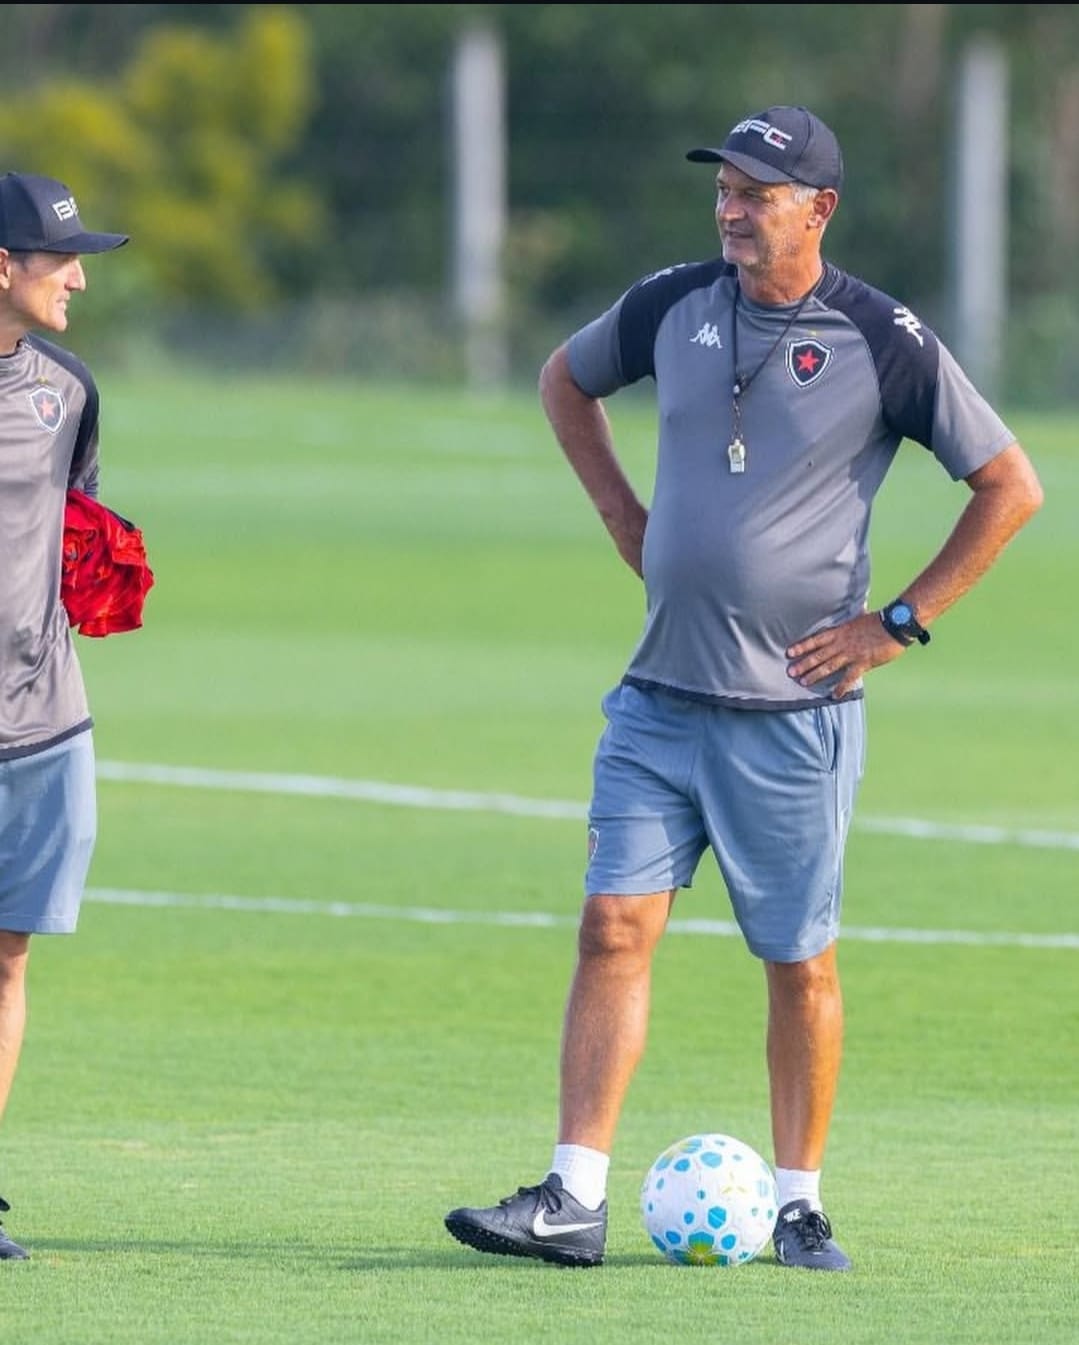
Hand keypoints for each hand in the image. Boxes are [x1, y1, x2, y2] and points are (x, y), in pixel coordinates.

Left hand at [786, 610, 907, 698]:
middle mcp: (842, 643)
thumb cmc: (879, 620)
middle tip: (790, 672)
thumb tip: (850, 607)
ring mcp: (851, 654)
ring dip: (815, 675)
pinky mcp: (862, 663)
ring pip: (829, 666)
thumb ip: (850, 617)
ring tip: (803, 682)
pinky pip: (849, 678)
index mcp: (840, 631)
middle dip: (803, 664)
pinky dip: (841, 687)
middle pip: (818, 655)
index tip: (789, 652)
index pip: (816, 640)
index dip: (802, 646)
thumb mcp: (859, 616)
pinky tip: (834, 695)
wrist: (895, 625)